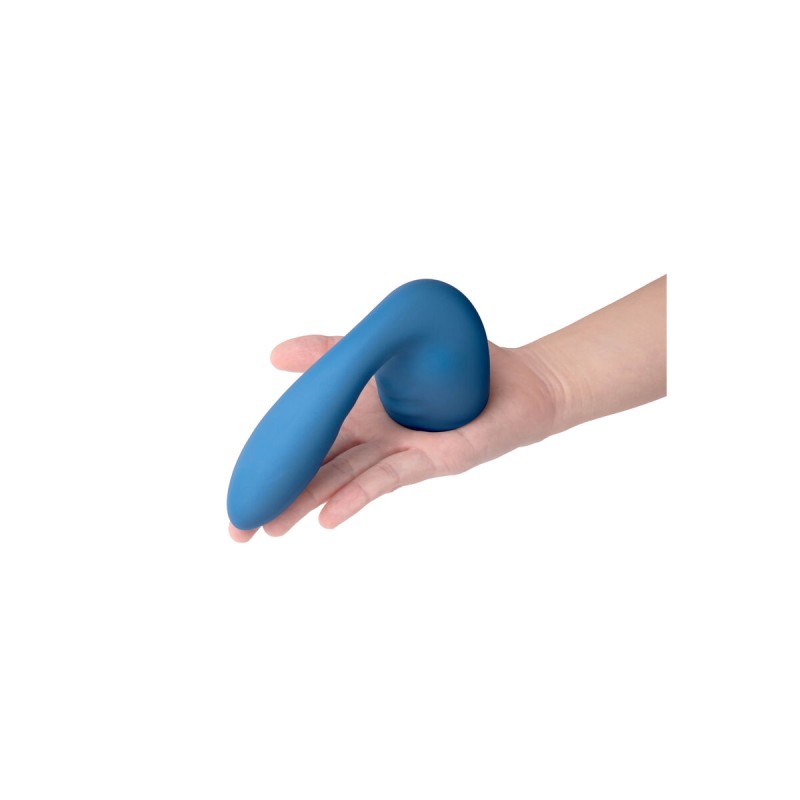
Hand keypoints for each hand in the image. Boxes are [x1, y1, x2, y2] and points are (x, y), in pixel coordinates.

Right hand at [229, 335, 557, 541]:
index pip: (304, 440)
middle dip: (277, 498)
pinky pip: (387, 477)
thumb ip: (328, 352)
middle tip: (238, 529)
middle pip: (315, 469)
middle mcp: (373, 437)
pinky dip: (356, 495)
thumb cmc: (456, 364)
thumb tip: (272, 355)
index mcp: (357, 412)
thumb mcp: (380, 348)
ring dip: (307, 504)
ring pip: (343, 480)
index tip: (236, 490)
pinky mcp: (430, 458)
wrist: (519, 378)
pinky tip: (327, 518)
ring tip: (271, 530)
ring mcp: (399, 451)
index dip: (268, 461)